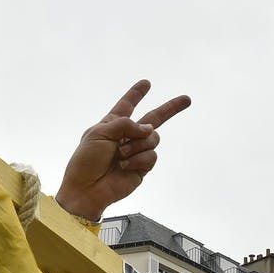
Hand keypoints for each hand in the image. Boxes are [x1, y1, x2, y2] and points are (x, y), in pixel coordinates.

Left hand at [55, 81, 191, 221]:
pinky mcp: (142, 167)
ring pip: (153, 138)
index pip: (127, 105)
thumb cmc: (86, 161)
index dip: (136, 94)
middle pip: (153, 118)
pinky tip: (124, 166)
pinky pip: (151, 156)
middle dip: (171, 109)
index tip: (146, 83)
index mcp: (112, 124)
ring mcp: (136, 151)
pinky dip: (138, 159)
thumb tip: (149, 129)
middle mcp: (126, 136)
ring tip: (120, 155)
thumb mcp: (100, 132)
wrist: (87, 189)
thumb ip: (126, 124)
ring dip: (137, 145)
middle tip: (187, 99)